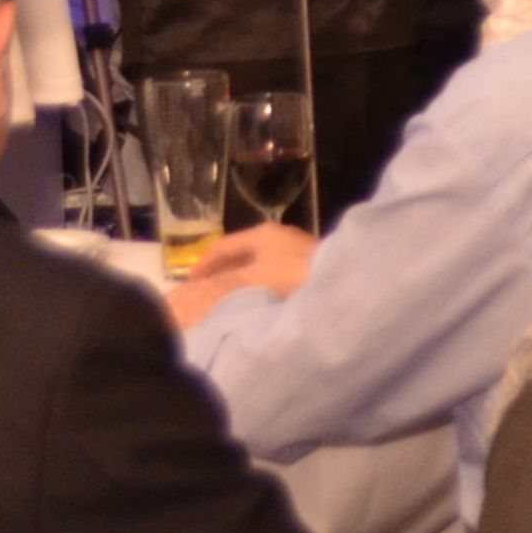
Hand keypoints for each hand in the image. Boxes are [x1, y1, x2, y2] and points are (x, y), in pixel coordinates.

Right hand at [163, 219, 314, 325]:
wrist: (341, 282)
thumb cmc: (294, 275)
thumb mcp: (254, 279)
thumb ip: (226, 284)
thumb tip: (203, 290)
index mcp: (263, 234)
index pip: (223, 245)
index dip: (204, 263)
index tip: (190, 282)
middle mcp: (278, 236)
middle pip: (241, 253)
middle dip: (221, 271)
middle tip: (205, 291)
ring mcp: (294, 249)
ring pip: (257, 263)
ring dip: (239, 279)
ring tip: (226, 297)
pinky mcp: (307, 265)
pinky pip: (272, 272)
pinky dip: (257, 283)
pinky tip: (254, 298)